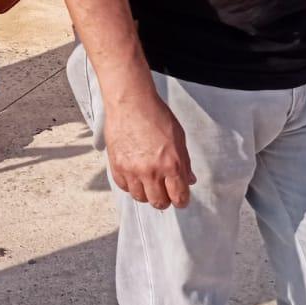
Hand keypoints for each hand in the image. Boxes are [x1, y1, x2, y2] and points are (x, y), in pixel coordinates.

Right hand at [103, 89, 194, 208]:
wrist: (130, 102)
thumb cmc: (156, 115)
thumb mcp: (179, 137)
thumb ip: (184, 162)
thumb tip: (189, 180)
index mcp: (171, 165)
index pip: (179, 198)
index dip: (182, 200)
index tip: (180, 197)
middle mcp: (151, 171)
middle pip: (159, 203)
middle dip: (165, 199)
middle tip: (165, 190)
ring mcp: (131, 170)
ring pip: (140, 197)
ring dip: (146, 193)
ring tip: (148, 181)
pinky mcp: (116, 166)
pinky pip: (124, 187)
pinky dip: (131, 184)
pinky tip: (135, 174)